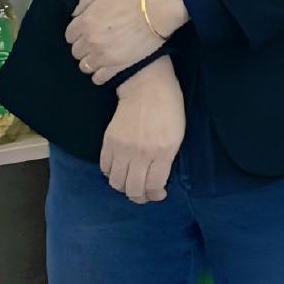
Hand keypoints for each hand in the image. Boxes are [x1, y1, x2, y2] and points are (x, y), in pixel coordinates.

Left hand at [70, 0, 174, 84]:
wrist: (159, 8)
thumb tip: (76, 13)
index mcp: (86, 21)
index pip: (70, 35)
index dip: (79, 33)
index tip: (88, 32)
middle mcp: (90, 40)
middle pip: (76, 52)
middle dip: (84, 47)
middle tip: (97, 43)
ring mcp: (102, 55)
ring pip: (85, 66)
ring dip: (91, 61)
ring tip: (103, 56)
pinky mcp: (116, 66)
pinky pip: (99, 78)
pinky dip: (100, 74)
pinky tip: (108, 67)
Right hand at [100, 60, 184, 204]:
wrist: (147, 86)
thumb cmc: (169, 107)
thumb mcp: (178, 134)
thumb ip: (167, 158)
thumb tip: (158, 180)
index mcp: (164, 150)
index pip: (154, 185)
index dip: (156, 195)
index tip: (159, 195)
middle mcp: (142, 153)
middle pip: (133, 189)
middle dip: (139, 197)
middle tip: (143, 196)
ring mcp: (123, 148)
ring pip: (116, 183)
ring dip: (123, 188)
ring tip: (130, 185)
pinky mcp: (109, 142)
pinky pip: (105, 168)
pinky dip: (111, 174)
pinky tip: (119, 171)